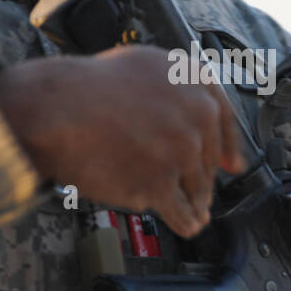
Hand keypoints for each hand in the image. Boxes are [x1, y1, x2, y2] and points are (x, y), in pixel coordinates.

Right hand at [0, 45, 247, 237]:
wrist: (58, 109)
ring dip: (195, 202)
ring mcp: (180, 151)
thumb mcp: (145, 65)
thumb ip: (178, 89)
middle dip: (202, 177)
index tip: (231, 164)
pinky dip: (184, 220)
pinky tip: (187, 225)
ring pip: (197, 187)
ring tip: (195, 213)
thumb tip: (200, 116)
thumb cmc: (89, 87)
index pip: (224, 120)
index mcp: (195, 82)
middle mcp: (196, 115)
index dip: (227, 145)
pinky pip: (180, 211)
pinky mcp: (161, 184)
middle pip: (207, 159)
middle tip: (199, 190)